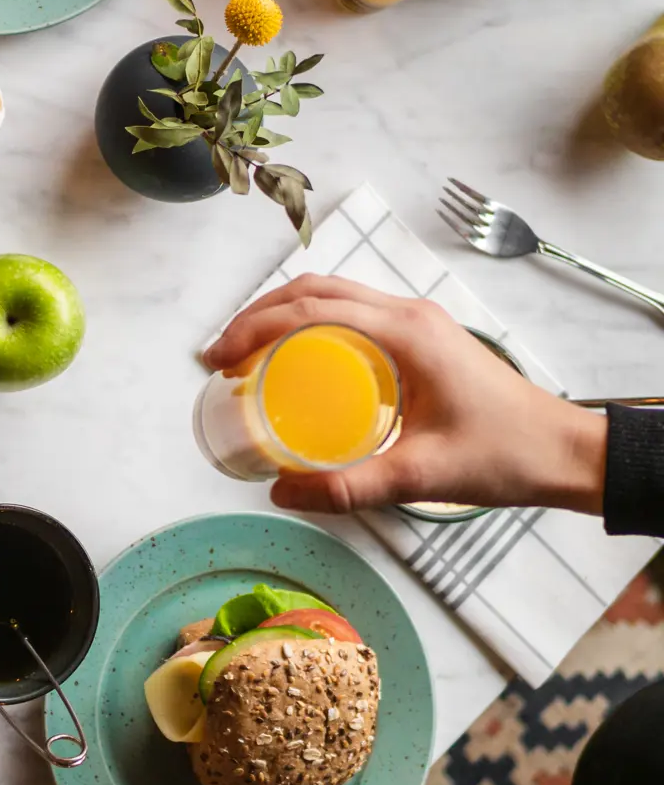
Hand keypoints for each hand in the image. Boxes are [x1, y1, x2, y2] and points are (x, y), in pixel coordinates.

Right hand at [202, 275, 606, 514]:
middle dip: (257, 315)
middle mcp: (407, 314)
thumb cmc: (505, 455)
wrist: (564, 450)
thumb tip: (281, 493)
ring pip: (332, 295)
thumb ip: (349, 487)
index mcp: (405, 332)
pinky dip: (309, 323)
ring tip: (246, 354)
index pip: (311, 310)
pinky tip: (293, 361)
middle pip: (314, 290)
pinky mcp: (419, 337)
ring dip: (281, 314)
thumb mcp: (421, 476)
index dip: (254, 329)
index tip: (219, 361)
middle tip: (221, 356)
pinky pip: (351, 313)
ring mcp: (414, 321)